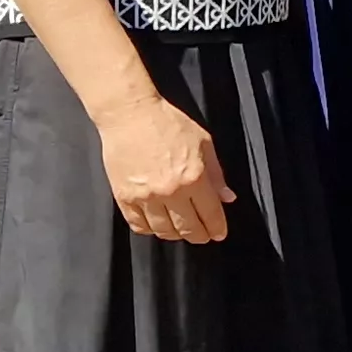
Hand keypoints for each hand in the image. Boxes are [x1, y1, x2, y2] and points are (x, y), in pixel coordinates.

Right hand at [97, 99, 233, 242]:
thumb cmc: (168, 123)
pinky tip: (157, 226)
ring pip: (163, 231)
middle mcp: (170, 191)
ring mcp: (145, 196)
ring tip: (180, 230)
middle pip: (188, 228)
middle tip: (203, 236)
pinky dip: (150, 230)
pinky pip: (139, 225)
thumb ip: (216, 173)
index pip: (210, 213)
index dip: (217, 228)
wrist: (130, 114)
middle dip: (199, 236)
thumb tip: (227, 198)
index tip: (219, 233)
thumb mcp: (203, 142)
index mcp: (193, 177)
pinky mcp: (124, 197)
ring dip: (175, 235)